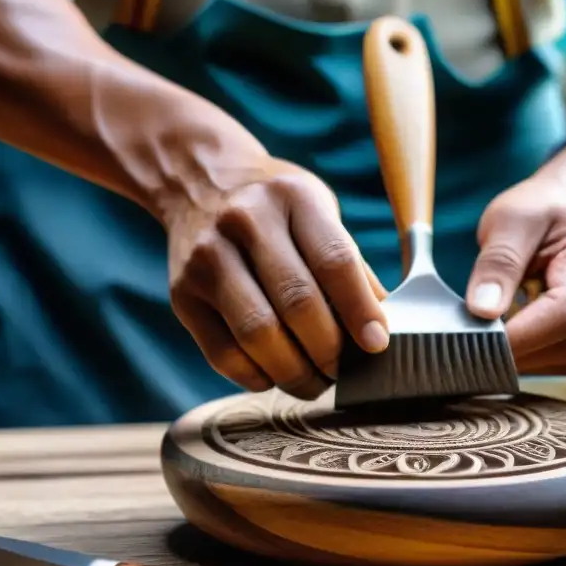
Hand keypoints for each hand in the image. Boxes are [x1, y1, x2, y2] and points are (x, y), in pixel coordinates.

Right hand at [164, 153, 388, 399]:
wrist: (198, 182)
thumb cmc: (276, 209)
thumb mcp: (319, 212)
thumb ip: (352, 266)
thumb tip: (382, 329)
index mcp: (293, 197)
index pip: (334, 261)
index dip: (360, 310)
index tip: (377, 345)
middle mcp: (245, 221)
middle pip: (297, 303)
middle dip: (329, 351)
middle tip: (345, 372)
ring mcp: (207, 257)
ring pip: (257, 334)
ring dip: (294, 372)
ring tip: (314, 383)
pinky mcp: (182, 293)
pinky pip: (222, 353)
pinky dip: (256, 376)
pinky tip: (274, 375)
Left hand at [464, 164, 565, 376]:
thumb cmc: (538, 211)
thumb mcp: (508, 220)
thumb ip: (498, 263)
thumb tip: (483, 312)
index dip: (520, 338)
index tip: (477, 343)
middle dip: (528, 353)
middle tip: (485, 341)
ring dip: (540, 360)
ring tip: (510, 332)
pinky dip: (554, 361)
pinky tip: (533, 338)